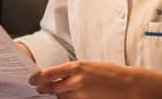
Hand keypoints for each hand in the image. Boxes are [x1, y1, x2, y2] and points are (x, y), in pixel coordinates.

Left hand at [28, 61, 161, 98]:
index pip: (50, 73)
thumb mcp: (89, 66)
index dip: (38, 77)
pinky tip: (68, 98)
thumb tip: (59, 75)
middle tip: (38, 88)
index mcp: (76, 67)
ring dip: (57, 96)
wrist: (128, 84)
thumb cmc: (110, 73)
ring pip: (61, 97)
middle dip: (43, 88)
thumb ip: (73, 71)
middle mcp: (76, 81)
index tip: (32, 79)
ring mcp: (81, 94)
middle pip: (52, 88)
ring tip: (53, 94)